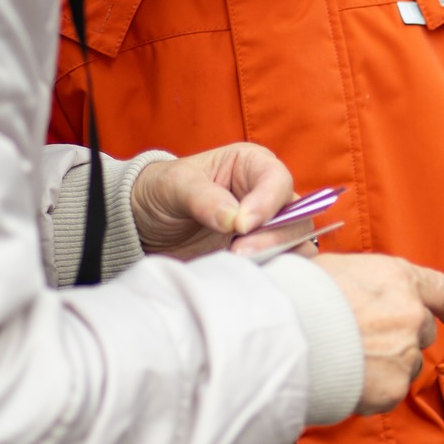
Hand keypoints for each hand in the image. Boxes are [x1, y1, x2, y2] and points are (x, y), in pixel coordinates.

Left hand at [130, 145, 294, 257]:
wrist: (146, 225)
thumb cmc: (163, 191)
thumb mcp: (174, 186)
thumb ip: (204, 198)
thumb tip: (233, 218)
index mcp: (253, 165)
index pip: (277, 181)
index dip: (266, 204)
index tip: (241, 226)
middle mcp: (268, 196)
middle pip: (296, 216)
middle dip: (273, 237)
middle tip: (238, 252)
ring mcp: (267, 229)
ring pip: (297, 245)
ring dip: (276, 258)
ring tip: (240, 266)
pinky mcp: (261, 256)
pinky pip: (284, 266)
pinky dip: (273, 273)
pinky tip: (245, 278)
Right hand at [312, 253, 443, 414]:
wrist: (282, 338)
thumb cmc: (297, 297)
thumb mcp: (332, 269)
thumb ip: (361, 282)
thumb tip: (358, 291)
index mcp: (398, 278)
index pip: (440, 290)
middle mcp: (410, 314)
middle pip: (424, 330)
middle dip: (404, 337)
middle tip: (368, 341)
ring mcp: (404, 353)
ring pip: (407, 364)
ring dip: (386, 365)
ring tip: (346, 361)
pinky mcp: (392, 388)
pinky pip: (389, 392)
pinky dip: (371, 391)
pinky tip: (344, 379)